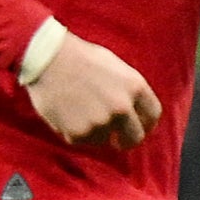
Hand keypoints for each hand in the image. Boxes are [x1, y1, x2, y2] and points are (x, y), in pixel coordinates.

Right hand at [22, 31, 162, 151]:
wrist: (47, 58)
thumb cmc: (81, 58)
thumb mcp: (117, 68)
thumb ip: (129, 91)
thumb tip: (135, 111)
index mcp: (135, 87)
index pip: (152, 115)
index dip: (145, 122)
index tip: (137, 125)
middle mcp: (122, 107)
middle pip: (135, 137)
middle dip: (126, 139)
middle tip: (116, 137)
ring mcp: (101, 122)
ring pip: (105, 140)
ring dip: (95, 131)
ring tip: (79, 109)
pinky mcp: (78, 133)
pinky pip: (82, 141)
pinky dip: (75, 132)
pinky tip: (66, 113)